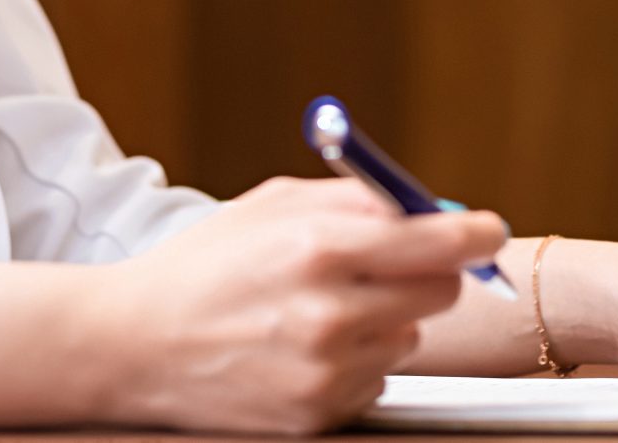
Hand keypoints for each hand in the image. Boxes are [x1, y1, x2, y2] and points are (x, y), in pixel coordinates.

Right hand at [93, 176, 509, 435]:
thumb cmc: (206, 264)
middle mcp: (328, 313)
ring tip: (320, 310)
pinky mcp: (314, 416)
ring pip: (408, 338)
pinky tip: (302, 349)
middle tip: (395, 265)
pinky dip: (355, 365)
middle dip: (428, 273)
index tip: (485, 232)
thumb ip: (359, 199)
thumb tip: (435, 208)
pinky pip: (375, 383)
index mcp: (320, 248)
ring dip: (383, 320)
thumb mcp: (274, 205)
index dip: (475, 235)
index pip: (440, 244)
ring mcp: (322, 373)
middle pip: (441, 294)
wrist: (132, 344)